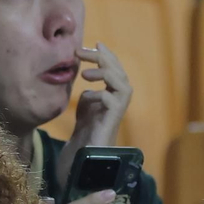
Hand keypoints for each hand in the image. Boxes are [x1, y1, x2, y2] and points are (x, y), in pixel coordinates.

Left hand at [53, 43, 131, 192]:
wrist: (80, 160)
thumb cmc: (83, 136)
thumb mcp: (84, 109)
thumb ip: (88, 93)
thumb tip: (87, 78)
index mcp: (111, 97)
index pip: (113, 70)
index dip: (106, 55)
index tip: (91, 43)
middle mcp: (118, 103)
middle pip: (120, 73)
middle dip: (103, 58)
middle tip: (81, 50)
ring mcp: (116, 114)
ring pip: (123, 85)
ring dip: (106, 74)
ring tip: (85, 74)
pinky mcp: (111, 124)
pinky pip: (114, 102)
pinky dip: (101, 94)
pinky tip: (86, 97)